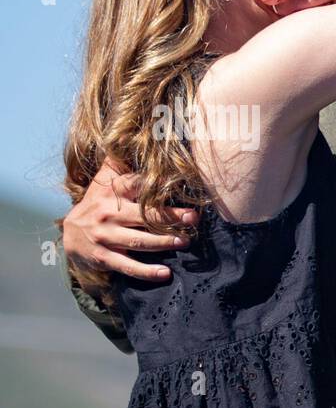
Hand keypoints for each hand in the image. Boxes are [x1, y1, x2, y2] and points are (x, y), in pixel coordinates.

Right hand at [62, 158, 197, 282]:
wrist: (71, 235)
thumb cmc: (99, 204)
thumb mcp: (105, 181)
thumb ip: (120, 162)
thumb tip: (132, 134)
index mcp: (112, 192)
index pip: (135, 184)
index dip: (153, 183)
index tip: (176, 182)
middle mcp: (108, 213)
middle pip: (143, 214)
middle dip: (170, 217)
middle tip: (193, 219)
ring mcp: (105, 236)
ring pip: (138, 240)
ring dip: (163, 242)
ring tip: (184, 242)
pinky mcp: (102, 257)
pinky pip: (127, 265)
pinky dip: (146, 271)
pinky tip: (164, 274)